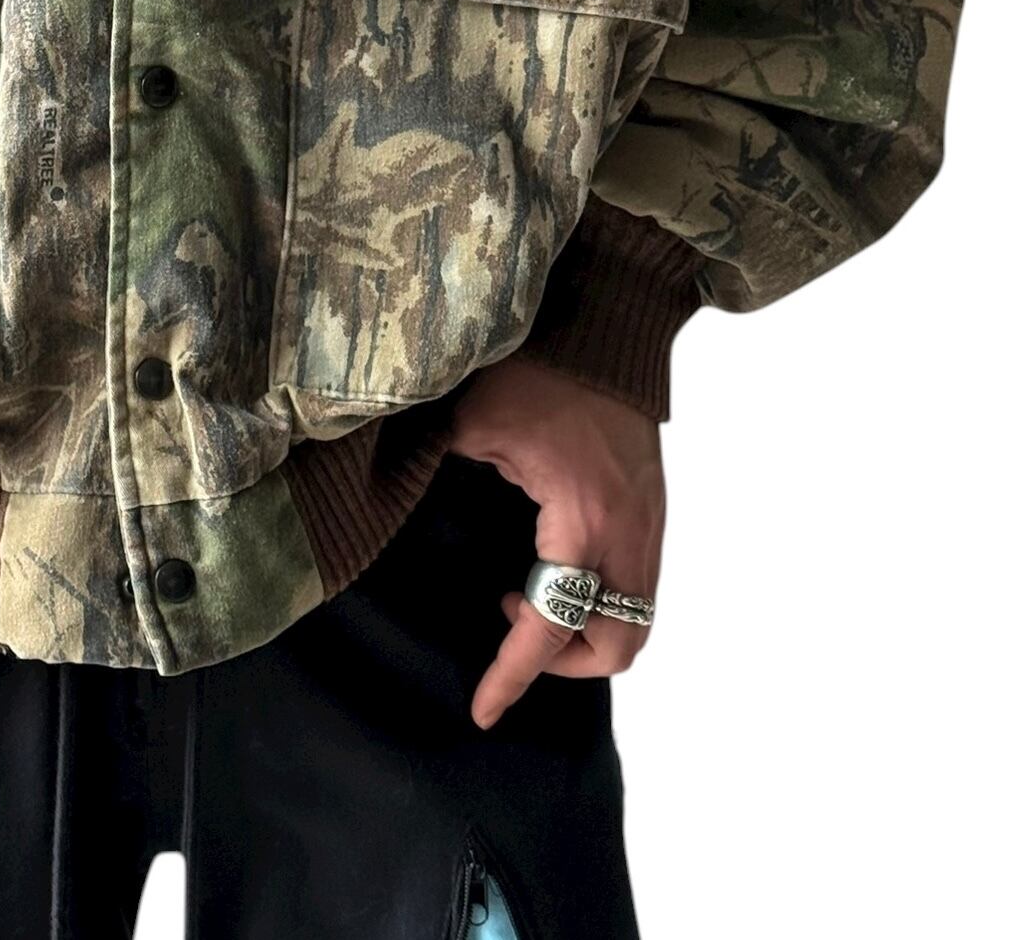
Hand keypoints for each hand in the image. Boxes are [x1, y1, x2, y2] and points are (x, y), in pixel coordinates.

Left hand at [447, 356, 663, 728]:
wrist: (608, 326)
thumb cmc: (540, 369)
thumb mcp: (474, 421)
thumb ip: (433, 466)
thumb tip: (383, 493)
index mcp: (581, 521)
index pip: (549, 626)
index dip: (512, 676)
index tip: (482, 712)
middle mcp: (628, 535)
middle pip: (616, 645)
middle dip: (563, 661)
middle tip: (511, 632)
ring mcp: (650, 525)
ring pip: (636, 621)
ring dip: (584, 629)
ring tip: (527, 592)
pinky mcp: (654, 509)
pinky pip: (640, 586)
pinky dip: (601, 598)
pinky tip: (555, 562)